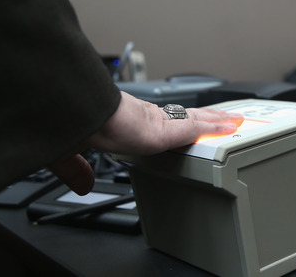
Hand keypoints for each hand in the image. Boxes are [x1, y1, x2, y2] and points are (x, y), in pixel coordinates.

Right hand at [50, 92, 243, 194]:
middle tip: (225, 118)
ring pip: (192, 119)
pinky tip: (230, 127)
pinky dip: (214, 128)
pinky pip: (194, 127)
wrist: (62, 111)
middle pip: (183, 117)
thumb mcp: (66, 153)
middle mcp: (141, 116)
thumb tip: (81, 185)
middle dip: (205, 118)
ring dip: (215, 120)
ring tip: (235, 119)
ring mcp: (152, 119)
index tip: (191, 122)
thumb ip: (75, 170)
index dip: (177, 121)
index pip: (157, 121)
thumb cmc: (61, 122)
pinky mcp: (161, 127)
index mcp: (122, 122)